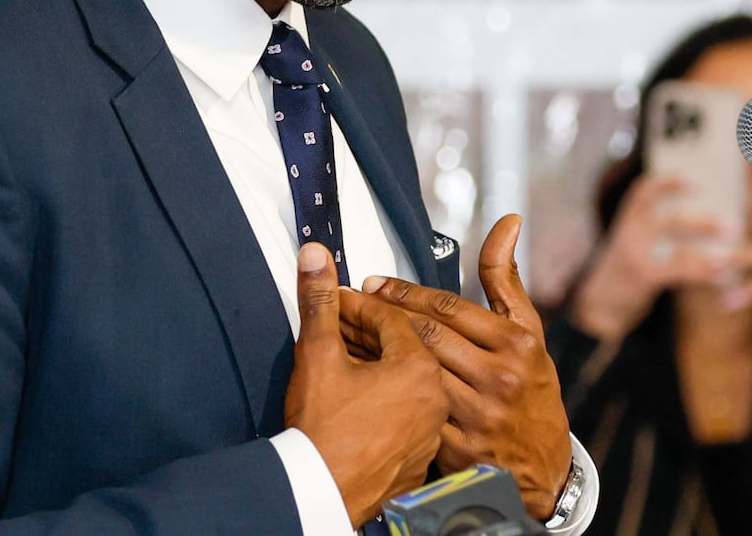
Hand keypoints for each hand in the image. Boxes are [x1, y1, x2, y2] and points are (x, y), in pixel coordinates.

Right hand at [284, 243, 447, 527]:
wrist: (320, 493)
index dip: (356, 305)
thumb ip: (319, 302)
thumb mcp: (318, 355)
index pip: (390, 317)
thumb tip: (316, 258)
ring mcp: (431, 430)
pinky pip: (407, 412)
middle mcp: (435, 398)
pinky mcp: (420, 455)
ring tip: (345, 357)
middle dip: (368, 330)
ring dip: (378, 363)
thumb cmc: (323, 433)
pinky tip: (358, 394)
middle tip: (337, 324)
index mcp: (419, 368)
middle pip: (404, 345)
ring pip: (407, 379)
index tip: (335, 301)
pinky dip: (385, 397)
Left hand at [357, 215, 571, 520]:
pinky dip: (381, 392)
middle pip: (427, 337)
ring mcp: (480, 416)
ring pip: (414, 372)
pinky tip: (358, 377)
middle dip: (380, 315)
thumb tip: (509, 220)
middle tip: (346, 300)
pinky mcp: (460, 450)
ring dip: (374, 351)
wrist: (543, 467)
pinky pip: (410, 413)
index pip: (449, 307)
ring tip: (343, 331)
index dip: (405, 292)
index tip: (372, 282)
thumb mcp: (527, 330)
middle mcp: (500, 378)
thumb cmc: (530, 385)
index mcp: (517, 343)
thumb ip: (505, 278)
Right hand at [568, 174, 738, 340]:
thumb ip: (653, 230)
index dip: (667, 183)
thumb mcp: (631, 243)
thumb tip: (701, 217)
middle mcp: (629, 233)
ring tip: (734, 255)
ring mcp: (635, 255)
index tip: (694, 181)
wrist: (599, 303)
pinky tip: (722, 274)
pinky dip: (703, 272)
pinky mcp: (643, 277)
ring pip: (681, 250)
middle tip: (733, 225)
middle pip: (672, 222)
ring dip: (712, 253)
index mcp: (628, 221)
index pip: (643, 192)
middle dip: (704, 224)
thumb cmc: (625, 270)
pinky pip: (680, 272)